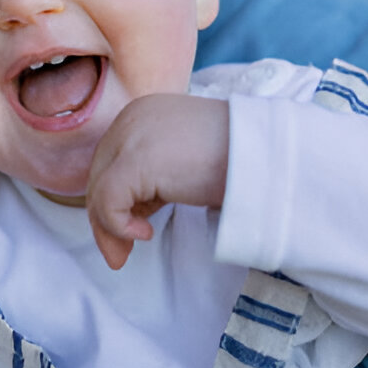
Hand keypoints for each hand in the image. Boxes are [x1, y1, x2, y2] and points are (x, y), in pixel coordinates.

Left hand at [86, 94, 228, 269]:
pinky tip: (146, 234)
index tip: (132, 231)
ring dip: (110, 229)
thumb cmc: (239, 160)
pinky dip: (118, 226)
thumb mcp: (185, 164)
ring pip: (99, 191)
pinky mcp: (136, 161)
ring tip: (129, 251)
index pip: (111, 161)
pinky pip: (108, 203)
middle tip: (121, 254)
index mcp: (144, 113)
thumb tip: (130, 216)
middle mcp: (131, 119)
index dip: (114, 202)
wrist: (268, 152)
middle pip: (100, 176)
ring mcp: (131, 137)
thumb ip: (154, 180)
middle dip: (107, 220)